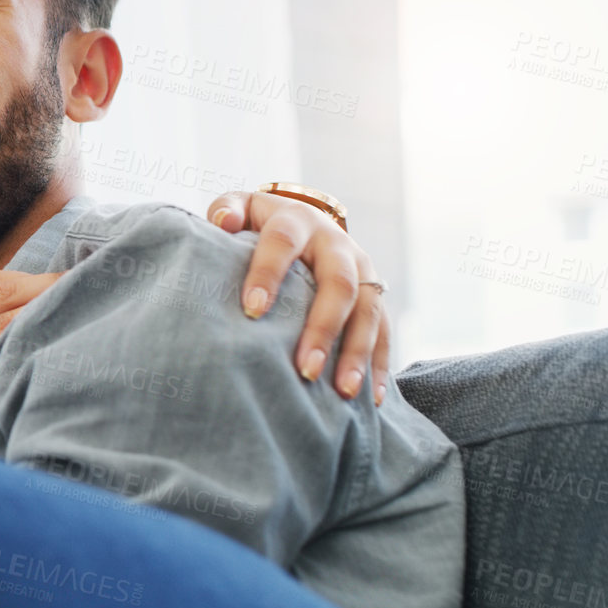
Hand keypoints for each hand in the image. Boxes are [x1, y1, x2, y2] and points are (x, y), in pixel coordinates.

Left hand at [205, 190, 388, 403]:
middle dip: (323, 328)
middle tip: (304, 367)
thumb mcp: (243, 208)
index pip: (283, 242)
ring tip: (343, 391)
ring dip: (357, 353)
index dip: (268, 273)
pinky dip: (379, 364)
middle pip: (339, 284)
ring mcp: (363, 270)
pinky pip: (384, 331)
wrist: (304, 222)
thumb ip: (229, 209)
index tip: (252, 310)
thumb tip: (223, 221)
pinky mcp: (375, 295)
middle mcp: (337, 244)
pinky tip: (372, 399)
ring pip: (368, 312)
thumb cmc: (261, 223)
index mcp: (298, 220)